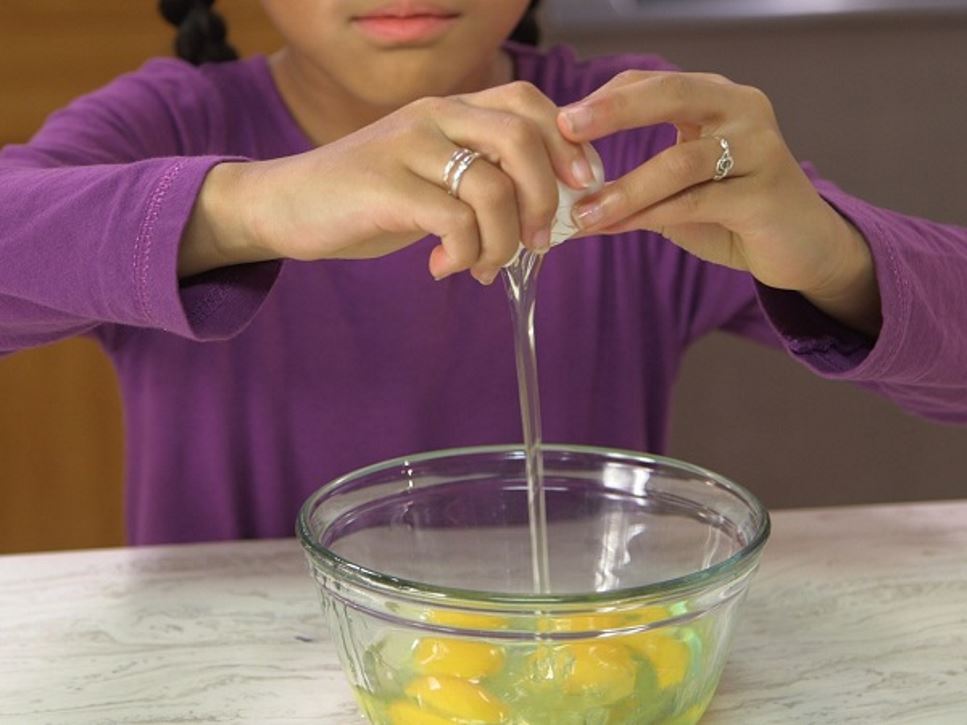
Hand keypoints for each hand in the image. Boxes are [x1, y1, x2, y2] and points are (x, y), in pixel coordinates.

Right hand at [179, 82, 595, 284]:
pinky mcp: (385, 186)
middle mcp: (433, 116)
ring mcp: (407, 147)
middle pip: (521, 140)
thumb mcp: (431, 177)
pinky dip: (464, 254)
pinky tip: (446, 268)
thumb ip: (481, 180)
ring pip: (492, 189)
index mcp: (450, 109)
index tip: (581, 187)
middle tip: (539, 242)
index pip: (527, 103)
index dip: (567, 143)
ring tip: (483, 267)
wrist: (285, 205)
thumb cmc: (368, 197)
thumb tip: (546, 215)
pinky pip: (454, 221)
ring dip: (502, 242)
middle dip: (544, 198)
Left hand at [556, 71, 881, 335]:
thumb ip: (637, 181)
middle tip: (566, 127)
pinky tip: (615, 227)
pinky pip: (696, 202)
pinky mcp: (765, 194)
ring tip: (583, 212)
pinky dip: (649, 216)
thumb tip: (568, 192)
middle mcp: (742, 110)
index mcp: (718, 98)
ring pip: (680, 161)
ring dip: (625, 188)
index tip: (559, 120)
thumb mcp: (681, 188)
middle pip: (672, 94)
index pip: (655, 83)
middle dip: (614, 109)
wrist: (803, 246)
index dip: (606, 99)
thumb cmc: (734, 211)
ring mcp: (759, 149)